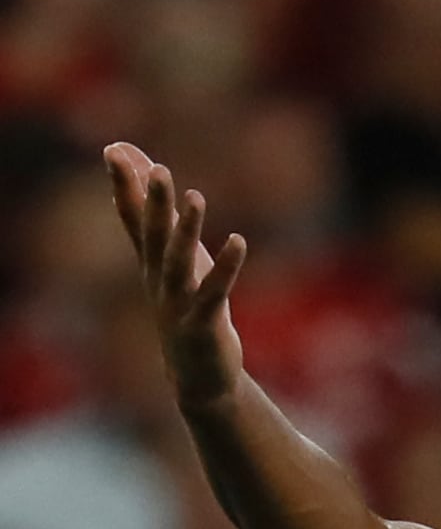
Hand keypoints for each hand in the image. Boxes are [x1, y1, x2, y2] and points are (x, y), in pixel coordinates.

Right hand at [103, 142, 249, 408]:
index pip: (133, 220)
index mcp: (151, 266)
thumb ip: (161, 228)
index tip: (114, 150)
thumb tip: (145, 181)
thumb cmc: (189, 313)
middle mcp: (158, 282)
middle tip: (158, 169)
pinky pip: (214, 292)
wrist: (198, 379)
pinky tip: (238, 240)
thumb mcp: (175, 268)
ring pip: (178, 262)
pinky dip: (226, 266)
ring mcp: (177, 305)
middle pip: (153, 236)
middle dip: (153, 202)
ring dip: (185, 230)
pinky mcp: (202, 325)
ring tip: (195, 196)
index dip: (124, 186)